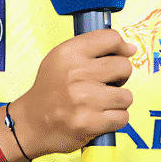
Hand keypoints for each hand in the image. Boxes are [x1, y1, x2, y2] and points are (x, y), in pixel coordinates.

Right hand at [9, 30, 135, 159]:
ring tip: (102, 103)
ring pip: (126, 96)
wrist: (30, 123)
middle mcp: (76, 74)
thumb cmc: (49, 91)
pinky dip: (115, 119)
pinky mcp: (89, 123)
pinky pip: (122, 117)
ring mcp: (84, 100)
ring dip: (118, 101)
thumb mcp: (61, 59)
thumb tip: (130, 49)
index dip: (122, 46)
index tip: (123, 54)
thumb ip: (91, 49)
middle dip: (121, 76)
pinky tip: (101, 117)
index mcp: (69, 54)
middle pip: (124, 67)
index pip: (110, 38)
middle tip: (108, 83)